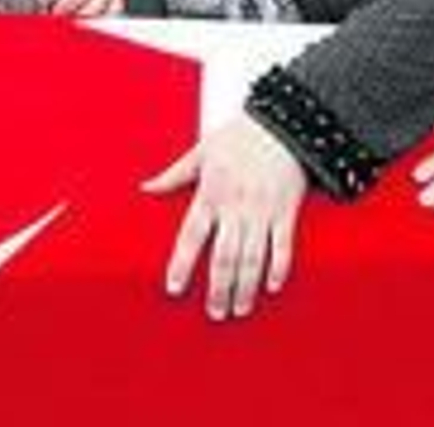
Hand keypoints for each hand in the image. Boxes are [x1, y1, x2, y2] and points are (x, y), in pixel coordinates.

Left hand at [142, 116, 307, 321]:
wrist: (283, 121)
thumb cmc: (241, 135)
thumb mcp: (202, 151)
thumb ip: (174, 174)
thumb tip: (146, 187)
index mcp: (211, 193)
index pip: (192, 236)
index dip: (182, 263)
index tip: (174, 288)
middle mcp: (236, 206)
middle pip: (224, 256)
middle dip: (218, 288)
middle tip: (215, 313)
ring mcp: (262, 210)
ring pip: (252, 257)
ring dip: (245, 287)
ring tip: (239, 309)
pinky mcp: (286, 210)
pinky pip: (284, 245)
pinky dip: (279, 268)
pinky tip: (272, 287)